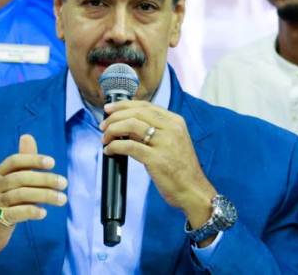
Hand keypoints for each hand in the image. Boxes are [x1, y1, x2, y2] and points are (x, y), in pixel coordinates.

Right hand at [0, 134, 67, 259]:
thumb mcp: (7, 181)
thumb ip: (21, 162)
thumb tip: (28, 136)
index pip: (14, 160)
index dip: (33, 159)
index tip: (52, 163)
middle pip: (20, 178)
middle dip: (45, 179)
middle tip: (64, 183)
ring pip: (20, 195)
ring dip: (45, 196)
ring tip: (62, 199)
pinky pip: (16, 213)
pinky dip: (31, 211)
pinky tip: (44, 213)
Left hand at [100, 100, 216, 229]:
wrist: (194, 191)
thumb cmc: (181, 169)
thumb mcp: (173, 142)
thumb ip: (154, 131)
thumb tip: (127, 125)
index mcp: (176, 121)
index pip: (145, 105)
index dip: (123, 105)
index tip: (109, 109)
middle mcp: (172, 128)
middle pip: (136, 112)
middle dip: (114, 117)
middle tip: (103, 126)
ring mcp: (165, 143)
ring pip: (130, 125)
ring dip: (113, 130)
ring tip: (105, 138)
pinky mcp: (157, 159)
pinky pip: (128, 146)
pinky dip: (115, 146)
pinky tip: (109, 151)